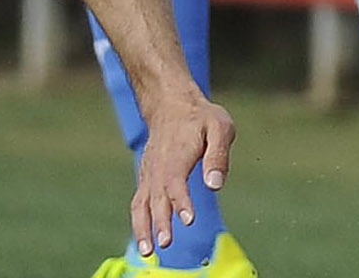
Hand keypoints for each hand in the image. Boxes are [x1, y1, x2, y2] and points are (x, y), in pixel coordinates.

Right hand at [128, 89, 233, 259]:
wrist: (172, 106)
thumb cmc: (200, 118)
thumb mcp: (219, 128)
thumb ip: (218, 155)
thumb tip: (215, 184)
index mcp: (177, 156)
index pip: (176, 183)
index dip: (181, 202)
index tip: (188, 219)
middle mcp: (158, 168)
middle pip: (157, 199)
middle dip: (160, 223)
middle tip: (165, 244)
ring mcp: (149, 174)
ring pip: (141, 205)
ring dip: (143, 228)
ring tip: (148, 252)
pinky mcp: (146, 179)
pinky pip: (139, 202)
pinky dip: (139, 221)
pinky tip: (145, 238)